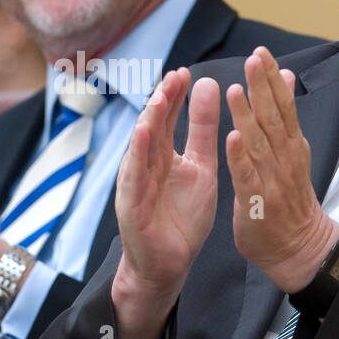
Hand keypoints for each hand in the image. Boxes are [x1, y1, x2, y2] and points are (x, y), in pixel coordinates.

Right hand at [114, 68, 219, 302]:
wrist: (170, 265)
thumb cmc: (183, 218)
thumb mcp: (202, 168)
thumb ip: (203, 131)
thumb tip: (208, 86)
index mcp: (162, 155)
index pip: (167, 119)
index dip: (175, 96)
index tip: (186, 73)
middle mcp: (145, 164)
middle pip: (152, 127)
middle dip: (162, 101)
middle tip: (174, 77)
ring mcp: (135, 184)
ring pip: (140, 148)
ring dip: (148, 123)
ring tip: (159, 99)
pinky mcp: (130, 206)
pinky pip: (134, 177)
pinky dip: (137, 155)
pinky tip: (142, 135)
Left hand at [227, 47, 338, 292]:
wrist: (299, 248)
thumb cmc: (289, 199)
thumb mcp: (293, 152)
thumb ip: (285, 116)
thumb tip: (285, 75)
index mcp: (291, 146)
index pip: (283, 106)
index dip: (272, 79)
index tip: (262, 53)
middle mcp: (284, 159)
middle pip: (274, 118)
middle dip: (263, 87)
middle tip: (254, 57)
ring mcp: (271, 181)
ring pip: (259, 144)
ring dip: (248, 116)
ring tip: (236, 90)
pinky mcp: (256, 202)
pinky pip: (247, 177)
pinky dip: (240, 158)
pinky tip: (232, 138)